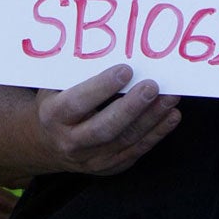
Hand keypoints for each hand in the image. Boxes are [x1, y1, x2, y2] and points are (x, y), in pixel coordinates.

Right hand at [33, 64, 179, 175]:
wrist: (47, 144)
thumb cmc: (56, 104)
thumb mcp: (55, 87)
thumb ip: (78, 74)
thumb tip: (115, 51)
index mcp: (53, 116)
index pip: (78, 102)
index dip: (102, 87)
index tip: (126, 70)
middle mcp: (70, 141)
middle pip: (105, 127)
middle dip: (131, 107)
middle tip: (153, 86)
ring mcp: (91, 159)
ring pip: (126, 140)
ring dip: (152, 118)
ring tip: (170, 97)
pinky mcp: (109, 167)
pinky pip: (136, 150)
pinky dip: (157, 133)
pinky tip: (171, 116)